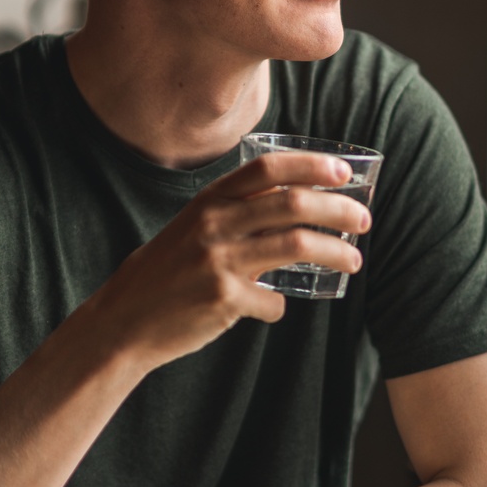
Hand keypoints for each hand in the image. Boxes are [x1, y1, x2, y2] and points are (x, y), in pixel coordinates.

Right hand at [83, 151, 370, 373]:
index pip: (266, 169)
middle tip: (363, 220)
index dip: (310, 165)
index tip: (343, 171)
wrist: (123, 320)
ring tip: (354, 261)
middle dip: (339, 209)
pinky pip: (273, 302)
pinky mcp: (223, 300)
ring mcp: (219, 261)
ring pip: (297, 245)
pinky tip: (272, 308)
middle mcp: (214, 224)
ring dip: (336, 252)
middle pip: (293, 204)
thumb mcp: (191, 228)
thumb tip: (291, 206)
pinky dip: (280, 307)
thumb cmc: (165, 272)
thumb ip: (232, 214)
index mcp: (208, 201)